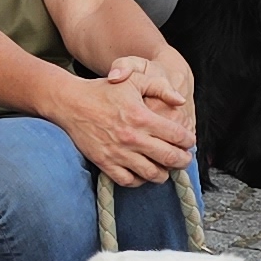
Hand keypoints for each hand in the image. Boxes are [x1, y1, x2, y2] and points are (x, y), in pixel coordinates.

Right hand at [59, 58, 198, 186]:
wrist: (71, 103)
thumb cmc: (104, 90)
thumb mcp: (134, 79)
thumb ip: (160, 87)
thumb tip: (181, 101)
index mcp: (142, 117)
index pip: (177, 135)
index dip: (188, 141)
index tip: (189, 142)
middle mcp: (132, 137)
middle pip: (169, 158)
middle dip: (183, 161)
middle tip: (184, 159)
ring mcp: (118, 153)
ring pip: (151, 174)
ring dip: (164, 173)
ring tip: (166, 168)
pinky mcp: (105, 163)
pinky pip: (128, 181)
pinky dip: (140, 180)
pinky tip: (143, 173)